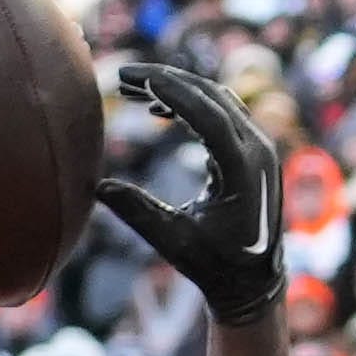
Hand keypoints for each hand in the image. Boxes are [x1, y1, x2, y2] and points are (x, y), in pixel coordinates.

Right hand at [93, 62, 283, 326]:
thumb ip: (137, 211)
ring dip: (177, 89)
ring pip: (216, 100)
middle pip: (211, 97)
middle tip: (125, 74)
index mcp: (244, 169)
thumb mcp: (172, 241)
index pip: (207, 114)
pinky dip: (190, 105)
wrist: (253, 281)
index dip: (171, 91)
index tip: (137, 77)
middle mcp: (258, 149)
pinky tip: (157, 107)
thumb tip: (96, 187)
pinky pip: (221, 114)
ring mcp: (259, 147)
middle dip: (167, 80)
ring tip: (133, 88)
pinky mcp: (252, 150)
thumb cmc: (213, 266)